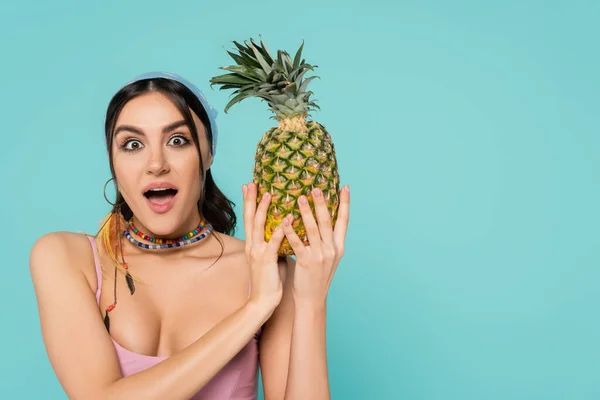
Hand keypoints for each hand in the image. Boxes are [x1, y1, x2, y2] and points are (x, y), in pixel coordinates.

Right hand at [242, 182, 285, 315]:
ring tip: (269, 194)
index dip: (250, 202)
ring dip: (264, 209)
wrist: (263, 301)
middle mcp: (252, 245)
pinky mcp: (266, 260)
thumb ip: (275, 243)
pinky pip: (274, 242)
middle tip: (251, 183)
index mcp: (253, 244)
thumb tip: (285, 231)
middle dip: (251, 199)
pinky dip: (280, 230)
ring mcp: (258, 252)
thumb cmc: (269, 279)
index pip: (251, 219)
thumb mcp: (271, 257)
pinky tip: (287, 219)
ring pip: (260, 226)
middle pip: (250, 218)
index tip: (250, 186)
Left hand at [281, 185, 349, 305]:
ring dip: (306, 211)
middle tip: (316, 188)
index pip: (344, 221)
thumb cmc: (316, 276)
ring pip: (312, 229)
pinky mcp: (306, 262)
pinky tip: (284, 220)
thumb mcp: (328, 258)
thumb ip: (326, 240)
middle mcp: (332, 249)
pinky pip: (297, 242)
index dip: (345, 204)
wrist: (311, 299)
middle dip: (322, 203)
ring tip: (299, 197)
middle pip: (327, 221)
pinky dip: (290, 230)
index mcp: (339, 247)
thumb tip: (321, 219)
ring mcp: (320, 256)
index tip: (345, 188)